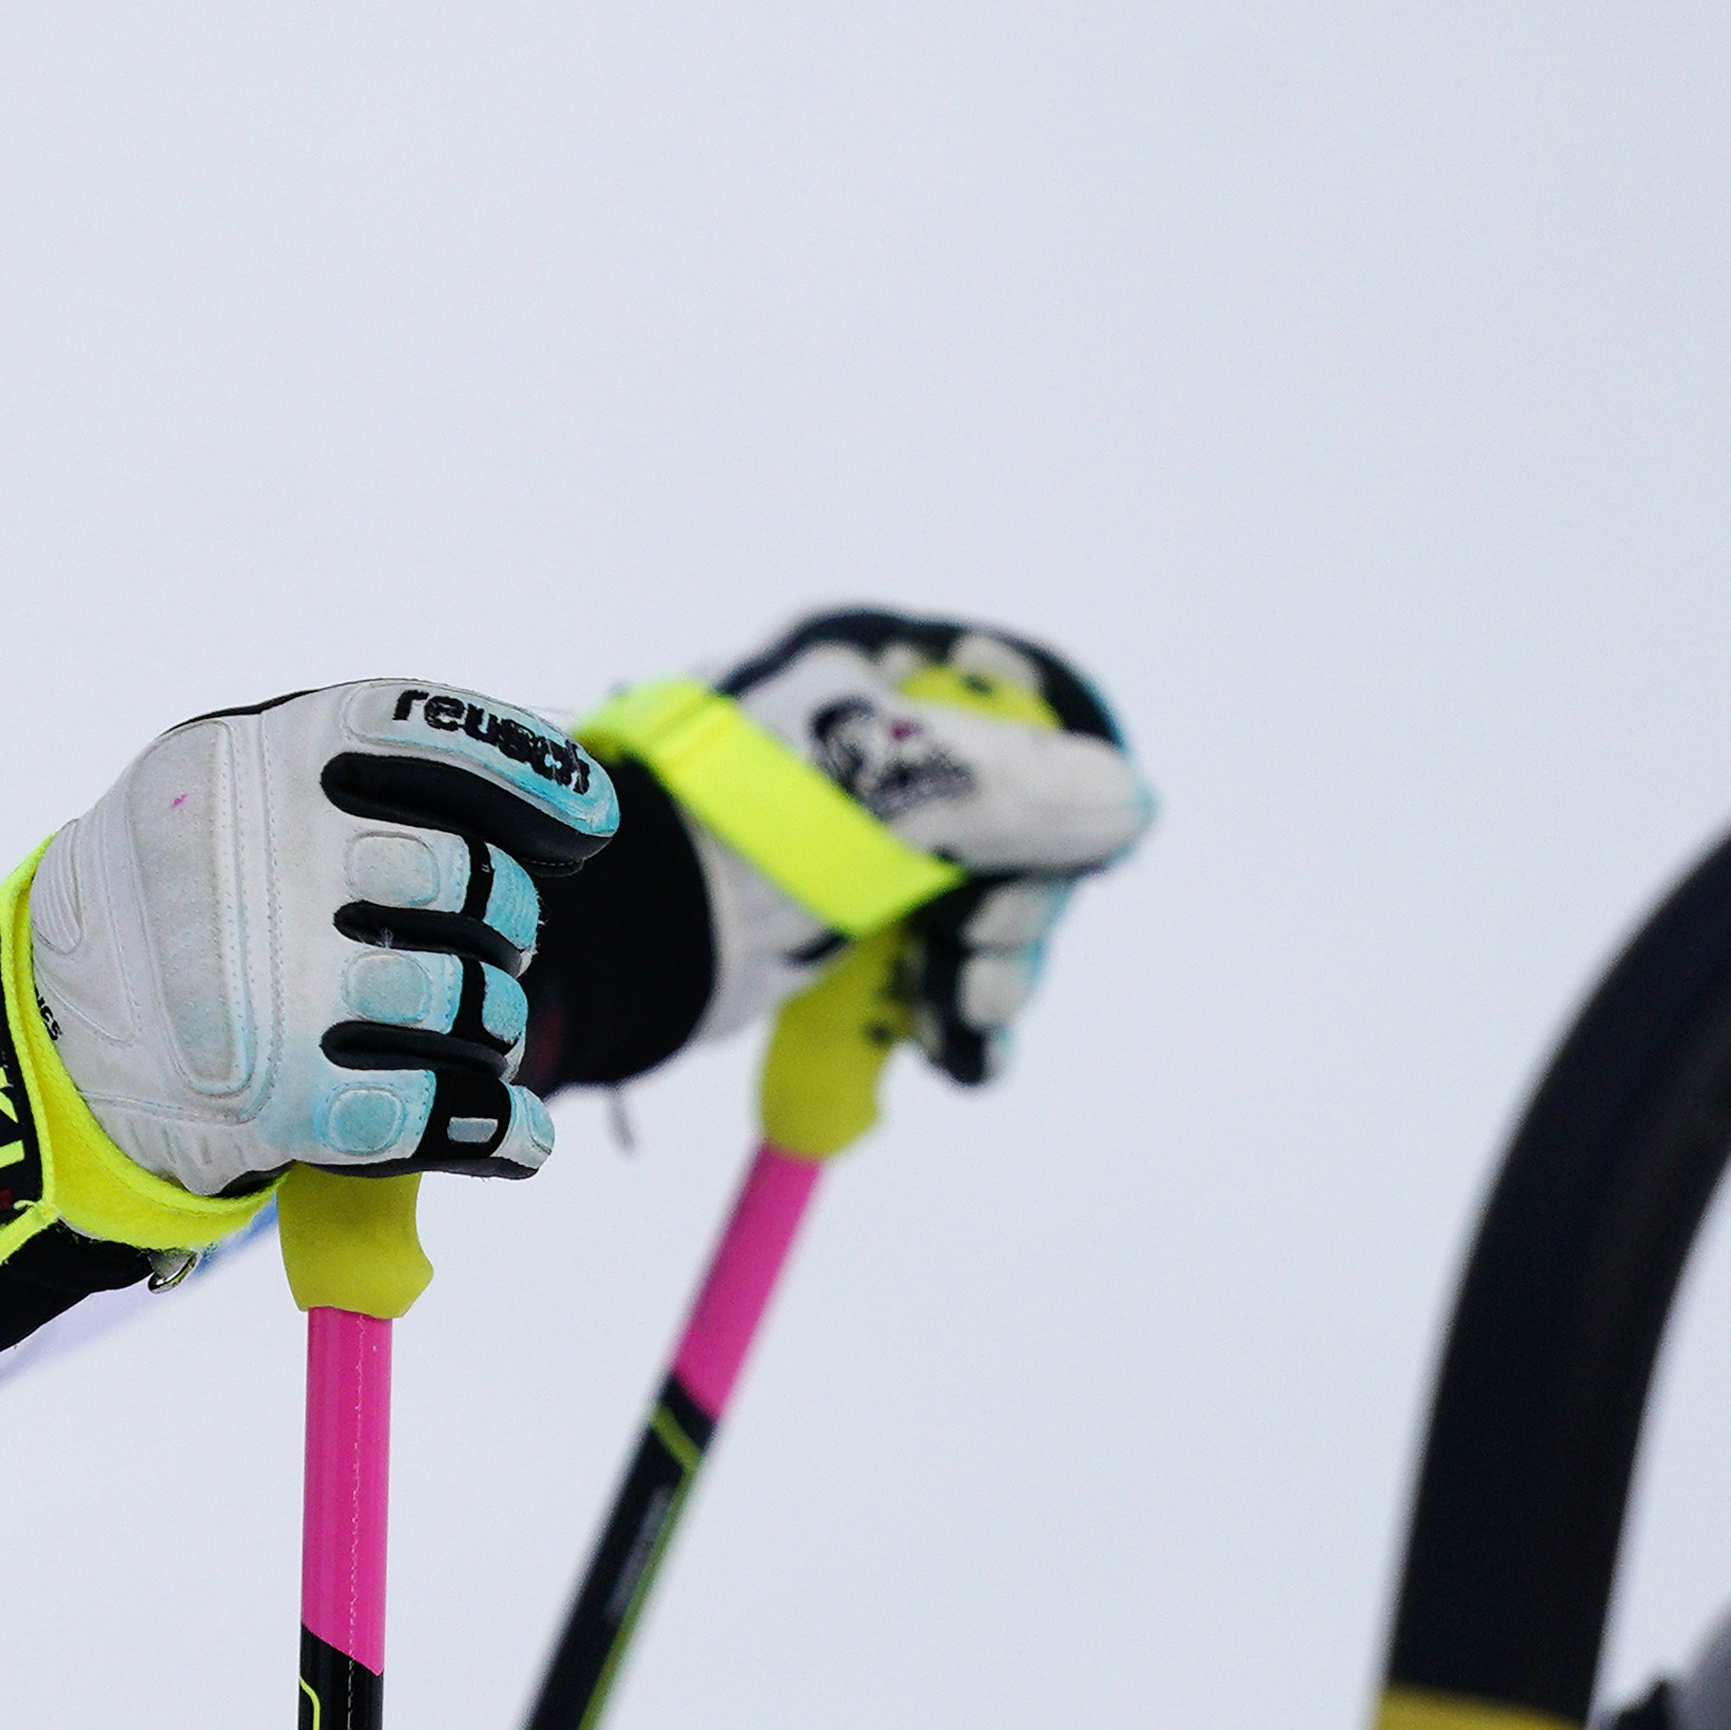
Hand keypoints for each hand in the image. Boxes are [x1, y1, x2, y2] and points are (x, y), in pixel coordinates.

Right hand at [0, 679, 614, 1354]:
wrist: (34, 1050)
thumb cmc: (164, 912)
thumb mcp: (213, 794)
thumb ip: (352, 773)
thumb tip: (565, 803)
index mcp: (243, 765)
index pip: (427, 732)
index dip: (529, 774)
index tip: (581, 826)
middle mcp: (259, 863)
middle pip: (472, 880)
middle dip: (496, 926)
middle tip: (468, 949)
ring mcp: (275, 984)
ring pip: (476, 1002)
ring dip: (488, 1030)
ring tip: (453, 1038)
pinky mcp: (290, 1099)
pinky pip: (451, 1112)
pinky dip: (501, 1132)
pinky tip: (511, 1136)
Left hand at [557, 612, 1155, 1091]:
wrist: (602, 948)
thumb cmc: (730, 843)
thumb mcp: (892, 796)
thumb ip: (1018, 788)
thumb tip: (1128, 799)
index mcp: (871, 673)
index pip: (1026, 701)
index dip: (1068, 778)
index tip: (1071, 855)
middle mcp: (868, 740)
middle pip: (1021, 808)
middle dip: (1023, 900)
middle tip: (983, 965)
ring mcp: (851, 832)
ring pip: (982, 892)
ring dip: (993, 965)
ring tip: (960, 1024)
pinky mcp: (830, 914)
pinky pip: (929, 950)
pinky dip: (953, 1005)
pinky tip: (960, 1056)